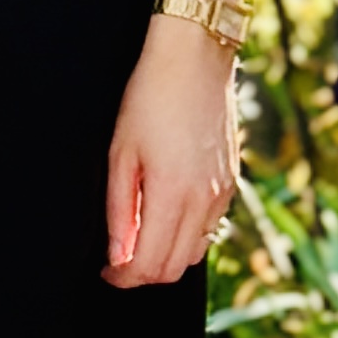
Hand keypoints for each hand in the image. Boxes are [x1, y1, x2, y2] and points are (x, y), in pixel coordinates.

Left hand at [104, 14, 238, 286]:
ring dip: (166, 256)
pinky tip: (165, 213)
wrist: (195, 58)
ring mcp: (222, 194)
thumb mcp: (120, 153)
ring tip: (140, 235)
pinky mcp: (231, 183)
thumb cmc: (149, 98)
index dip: (123, 278)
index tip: (106, 271)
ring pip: (194, 253)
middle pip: (174, 269)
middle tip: (117, 260)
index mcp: (172, 194)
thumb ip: (119, 211)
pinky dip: (186, 236)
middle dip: (142, 274)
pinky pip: (209, 229)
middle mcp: (203, 201)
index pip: (150, 265)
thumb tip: (118, 256)